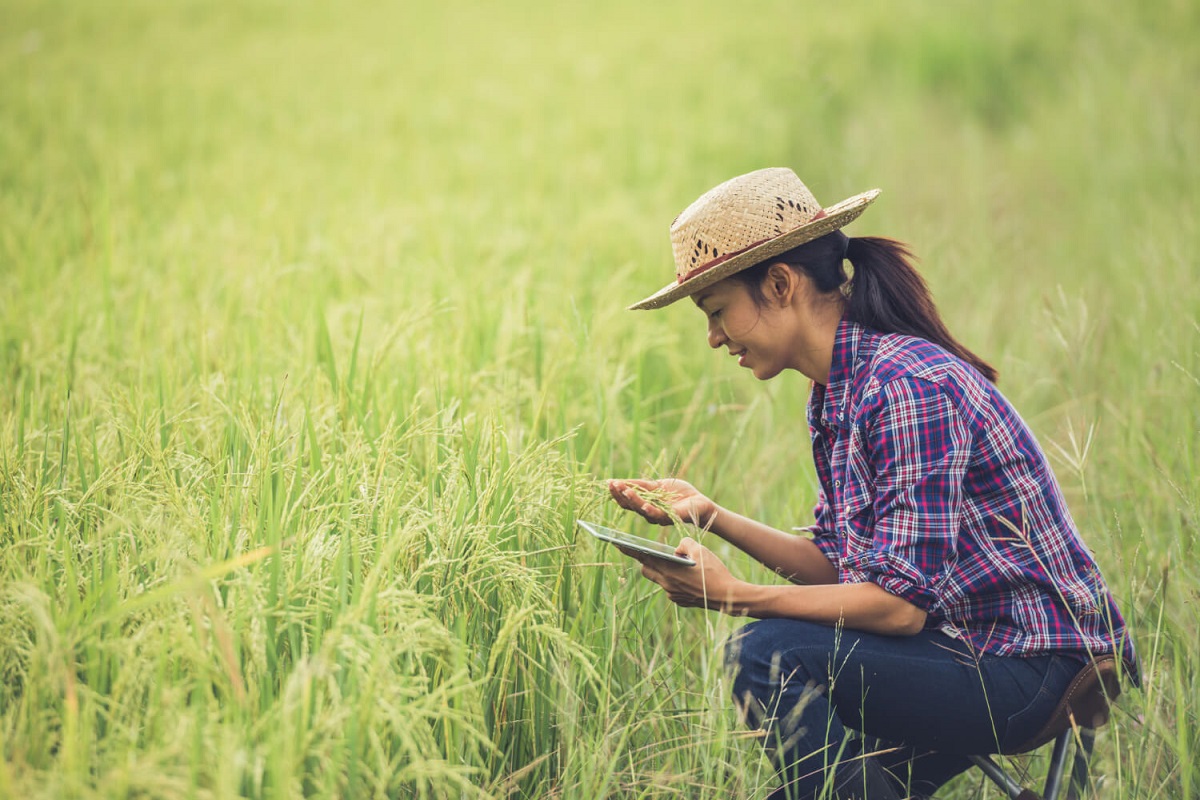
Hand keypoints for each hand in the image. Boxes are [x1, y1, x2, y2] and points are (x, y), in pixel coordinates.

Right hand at [606, 478, 716, 527]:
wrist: (700, 503)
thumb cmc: (680, 494)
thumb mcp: (659, 486)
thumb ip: (643, 486)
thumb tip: (622, 482)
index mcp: (646, 503)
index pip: (628, 499)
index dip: (617, 492)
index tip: (608, 482)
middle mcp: (649, 512)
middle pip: (630, 505)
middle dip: (620, 494)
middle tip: (612, 484)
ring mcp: (659, 516)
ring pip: (642, 509)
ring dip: (632, 499)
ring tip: (624, 490)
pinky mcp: (671, 518)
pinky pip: (658, 515)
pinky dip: (650, 510)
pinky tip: (644, 505)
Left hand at [628, 537, 746, 614]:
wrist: (727, 596)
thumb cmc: (714, 571)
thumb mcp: (700, 550)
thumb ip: (684, 544)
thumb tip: (677, 549)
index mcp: (668, 569)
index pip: (642, 557)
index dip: (628, 549)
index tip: (616, 542)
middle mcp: (667, 584)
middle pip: (647, 570)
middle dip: (647, 561)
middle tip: (650, 552)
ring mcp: (673, 594)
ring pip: (660, 579)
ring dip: (663, 571)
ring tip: (674, 564)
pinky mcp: (680, 600)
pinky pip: (671, 588)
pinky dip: (674, 580)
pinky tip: (686, 576)